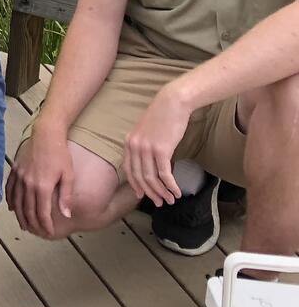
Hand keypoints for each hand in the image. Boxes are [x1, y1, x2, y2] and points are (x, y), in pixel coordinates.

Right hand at [6, 125, 74, 236]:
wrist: (46, 134)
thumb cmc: (60, 154)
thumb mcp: (68, 175)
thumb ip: (66, 196)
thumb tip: (66, 215)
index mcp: (42, 186)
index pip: (42, 213)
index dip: (45, 226)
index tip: (49, 233)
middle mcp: (28, 183)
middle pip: (27, 210)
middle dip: (33, 224)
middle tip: (38, 233)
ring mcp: (19, 176)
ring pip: (16, 202)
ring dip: (20, 216)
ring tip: (25, 226)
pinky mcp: (15, 169)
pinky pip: (10, 188)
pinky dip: (10, 200)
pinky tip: (13, 208)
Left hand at [123, 86, 190, 206]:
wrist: (172, 103)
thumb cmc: (161, 118)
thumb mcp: (145, 132)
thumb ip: (143, 147)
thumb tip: (148, 166)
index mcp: (129, 142)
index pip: (129, 170)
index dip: (136, 185)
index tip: (142, 195)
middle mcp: (134, 146)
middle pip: (140, 177)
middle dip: (150, 193)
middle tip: (159, 203)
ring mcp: (146, 148)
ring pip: (152, 178)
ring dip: (162, 192)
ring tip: (171, 200)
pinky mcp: (161, 150)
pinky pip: (165, 174)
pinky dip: (171, 186)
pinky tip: (177, 192)